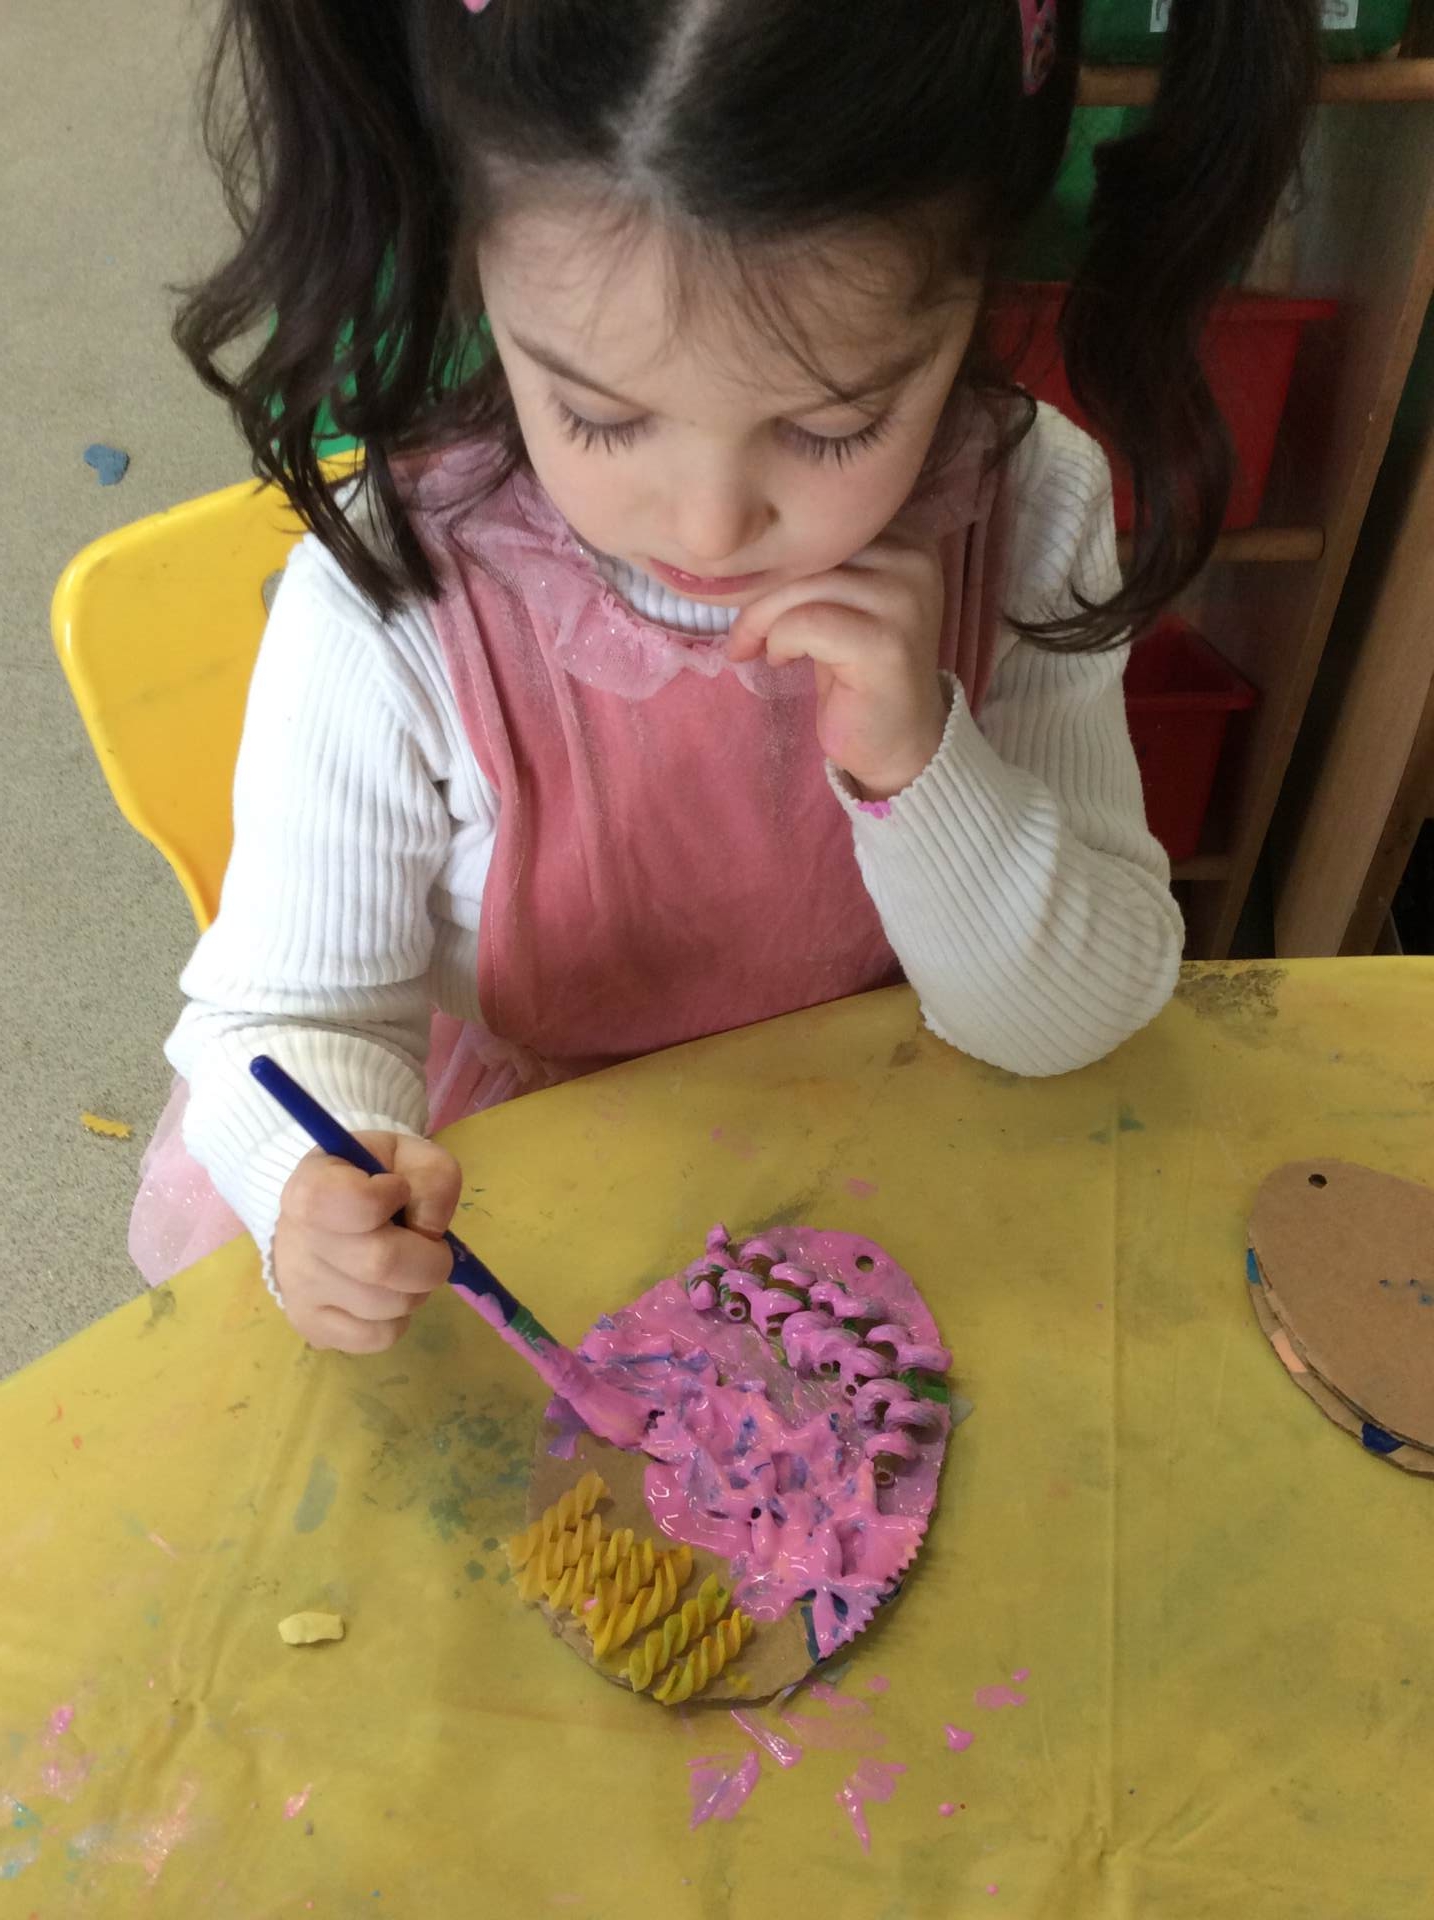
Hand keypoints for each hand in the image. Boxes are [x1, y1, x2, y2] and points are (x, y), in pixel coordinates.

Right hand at [273, 1132, 462, 1352]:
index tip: (395, 1189)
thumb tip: (428, 1231)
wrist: (328, 1209)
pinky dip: (398, 1318)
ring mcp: (298, 1289)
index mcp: (312, 1185)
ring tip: (403, 1266)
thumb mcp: (410, 1156)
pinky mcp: (311, 1327)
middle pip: (381, 1264)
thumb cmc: (375, 1179)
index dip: (388, 1197)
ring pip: (387, 1307)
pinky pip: (378, 1337)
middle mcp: (296, 1239)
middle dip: (429, 1258)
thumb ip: (432, 1178)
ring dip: (415, 1288)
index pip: (353, 1202)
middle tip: (427, 1244)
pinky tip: (385, 1292)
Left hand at [727, 533, 947, 800]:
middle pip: (810, 550)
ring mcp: (905, 601)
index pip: (820, 524)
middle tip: (742, 630)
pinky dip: (780, 642)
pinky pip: (806, 623)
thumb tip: (743, 541)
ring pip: (803, 586)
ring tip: (756, 647)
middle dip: (761, 590)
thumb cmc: (856, 669)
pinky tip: (782, 661)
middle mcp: (913, 561)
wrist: (895, 742)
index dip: (776, 556)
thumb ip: (814, 563)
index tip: (749, 592)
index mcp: (905, 539)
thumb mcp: (838, 602)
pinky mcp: (885, 643)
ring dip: (762, 620)